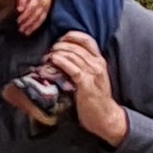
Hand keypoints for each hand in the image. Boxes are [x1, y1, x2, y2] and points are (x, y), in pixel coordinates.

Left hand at [16, 0, 53, 34]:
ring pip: (39, 19)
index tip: (18, 20)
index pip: (31, 8)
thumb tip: (19, 9)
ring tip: (24, 32)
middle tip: (19, 29)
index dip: (24, 15)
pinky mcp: (47, 12)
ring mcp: (46, 9)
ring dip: (31, 27)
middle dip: (27, 23)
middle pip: (35, 15)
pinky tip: (30, 31)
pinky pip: (42, 20)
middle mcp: (43, 4)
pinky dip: (36, 26)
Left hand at [51, 29, 125, 145]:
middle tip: (49, 49)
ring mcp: (93, 74)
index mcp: (99, 60)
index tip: (59, 39)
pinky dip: (60, 62)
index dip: (71, 36)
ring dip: (57, 53)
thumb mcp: (93, 77)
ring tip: (47, 56)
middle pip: (76, 46)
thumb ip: (83, 65)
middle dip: (59, 45)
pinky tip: (53, 60)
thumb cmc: (95, 98)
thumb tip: (63, 55)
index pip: (86, 39)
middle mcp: (97, 64)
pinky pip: (72, 68)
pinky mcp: (86, 84)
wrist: (105, 116)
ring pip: (72, 55)